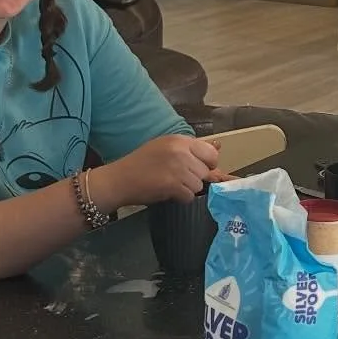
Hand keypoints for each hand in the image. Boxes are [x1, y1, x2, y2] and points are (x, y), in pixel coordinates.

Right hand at [97, 134, 220, 208]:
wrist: (119, 179)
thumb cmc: (140, 164)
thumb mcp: (164, 147)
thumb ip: (189, 150)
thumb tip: (218, 150)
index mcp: (179, 140)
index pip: (211, 153)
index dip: (207, 164)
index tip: (198, 169)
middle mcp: (180, 151)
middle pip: (206, 171)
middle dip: (196, 178)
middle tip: (179, 178)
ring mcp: (177, 168)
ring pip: (199, 185)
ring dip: (188, 189)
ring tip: (172, 185)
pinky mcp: (173, 184)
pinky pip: (189, 196)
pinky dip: (181, 198)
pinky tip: (169, 192)